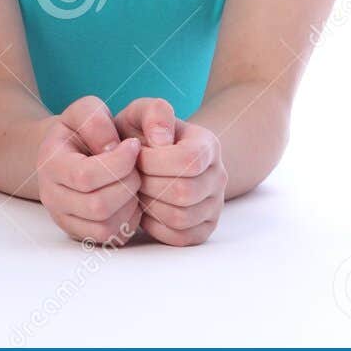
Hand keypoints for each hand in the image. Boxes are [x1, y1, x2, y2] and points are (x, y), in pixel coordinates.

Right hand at [35, 95, 141, 245]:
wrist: (68, 153)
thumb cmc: (80, 131)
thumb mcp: (85, 111)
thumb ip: (95, 122)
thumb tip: (112, 149)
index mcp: (49, 164)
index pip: (85, 176)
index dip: (118, 163)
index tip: (134, 145)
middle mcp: (51, 196)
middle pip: (97, 205)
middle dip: (127, 185)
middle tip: (137, 167)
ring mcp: (64, 218)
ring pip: (105, 226)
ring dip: (129, 204)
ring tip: (133, 182)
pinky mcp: (81, 233)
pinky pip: (111, 238)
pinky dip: (128, 220)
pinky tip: (129, 198)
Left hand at [114, 97, 225, 245]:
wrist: (150, 158)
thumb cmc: (141, 135)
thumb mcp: (141, 113)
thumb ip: (153, 113)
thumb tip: (161, 140)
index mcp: (207, 145)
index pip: (188, 160)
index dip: (154, 161)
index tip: (134, 155)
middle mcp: (218, 176)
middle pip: (184, 192)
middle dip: (147, 184)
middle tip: (131, 176)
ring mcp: (214, 205)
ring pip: (181, 217)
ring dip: (148, 206)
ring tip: (136, 190)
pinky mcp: (203, 228)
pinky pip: (179, 237)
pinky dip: (154, 226)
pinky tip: (144, 208)